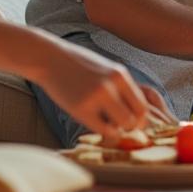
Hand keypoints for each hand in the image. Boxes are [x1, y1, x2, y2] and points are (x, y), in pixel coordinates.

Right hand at [33, 30, 175, 139]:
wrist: (50, 58)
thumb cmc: (79, 65)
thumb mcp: (107, 69)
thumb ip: (122, 87)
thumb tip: (138, 111)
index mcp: (120, 75)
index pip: (142, 105)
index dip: (140, 119)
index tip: (133, 123)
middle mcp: (111, 86)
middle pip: (136, 118)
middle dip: (131, 127)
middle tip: (121, 127)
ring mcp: (96, 97)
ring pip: (122, 125)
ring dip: (118, 130)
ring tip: (108, 125)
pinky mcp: (80, 108)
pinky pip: (102, 129)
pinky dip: (104, 133)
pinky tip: (97, 126)